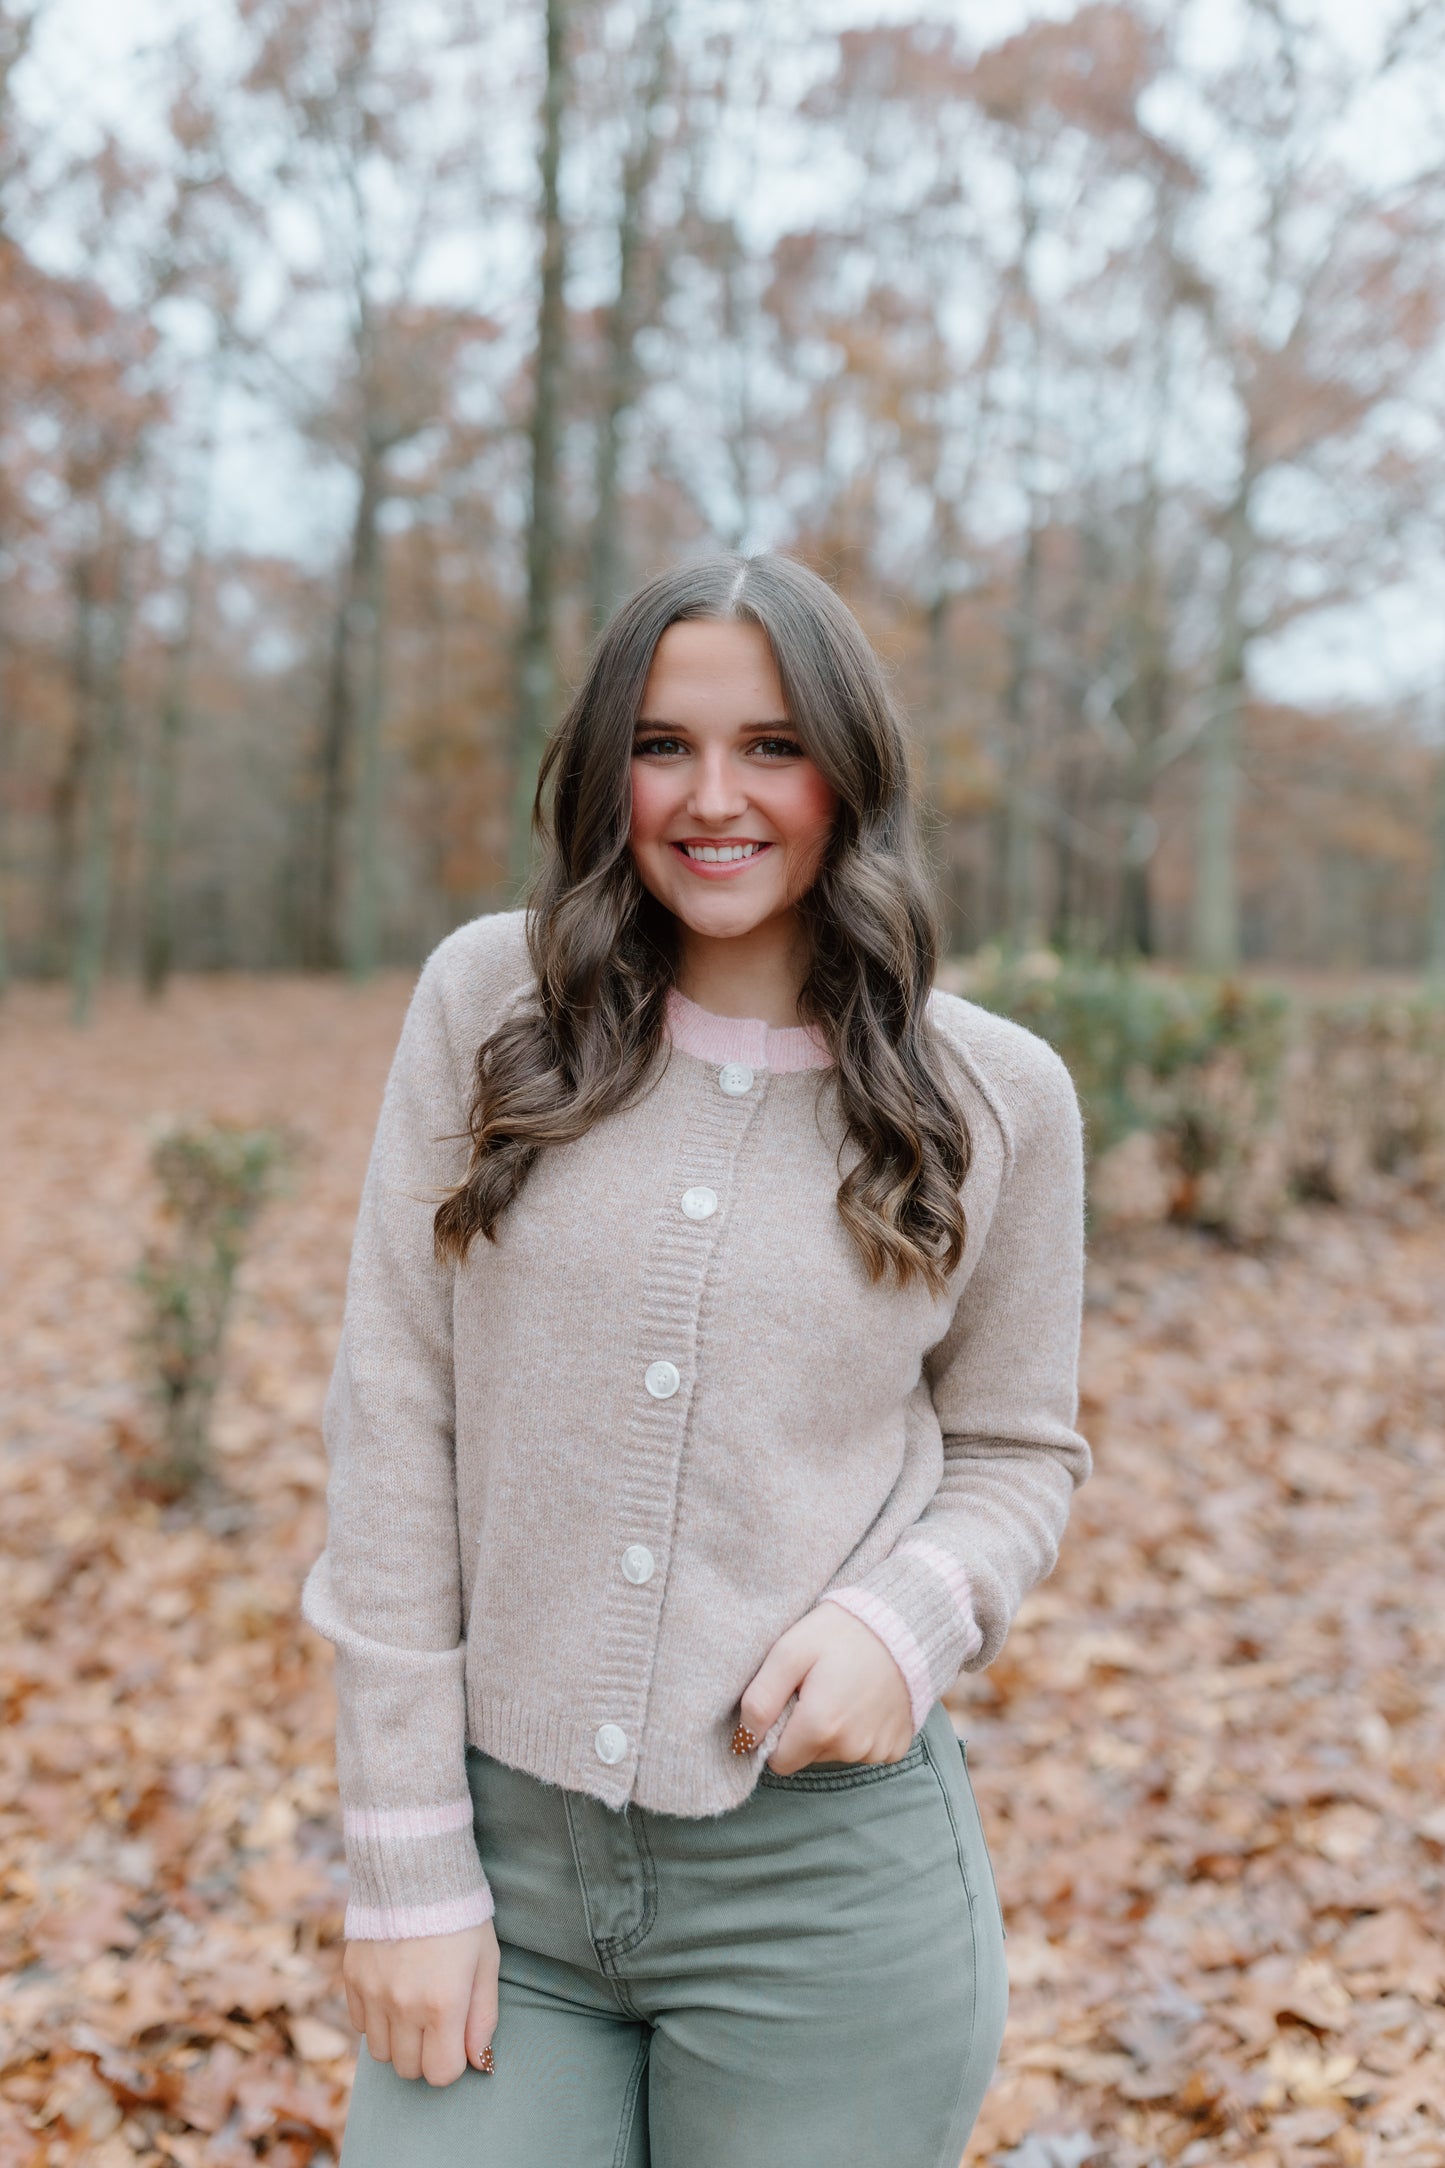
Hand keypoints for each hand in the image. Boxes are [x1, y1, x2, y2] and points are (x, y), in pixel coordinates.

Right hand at [342, 1918, 498, 2086]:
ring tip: (414, 2007)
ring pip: (381, 2053)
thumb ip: (483, 2017)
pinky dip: (376, 2019)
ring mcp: (374, 1993)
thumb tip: (479, 2062)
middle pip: (408, 2069)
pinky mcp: (353, 1979)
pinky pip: (360, 2026)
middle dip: (425, 2055)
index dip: (452, 2063)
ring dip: (399, 2040)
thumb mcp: (486, 1963)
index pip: (441, 2074)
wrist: (416, 1870)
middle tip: (437, 2022)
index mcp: (443, 2003)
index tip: (457, 2038)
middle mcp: (404, 2005)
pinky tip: (393, 1991)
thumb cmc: (460, 1917)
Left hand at [740, 1601, 916, 1774]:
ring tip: (843, 1688)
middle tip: (817, 1687)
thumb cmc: (840, 1632)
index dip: (776, 1733)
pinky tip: (865, 1699)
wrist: (902, 1622)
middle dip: (805, 1729)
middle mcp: (851, 1748)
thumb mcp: (789, 1652)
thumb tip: (743, 1740)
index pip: (778, 1761)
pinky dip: (861, 1730)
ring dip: (833, 1729)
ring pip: (836, 1753)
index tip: (789, 1701)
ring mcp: (878, 1750)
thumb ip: (760, 1700)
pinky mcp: (897, 1747)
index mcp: (821, 1728)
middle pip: (807, 1757)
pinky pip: (866, 1750)